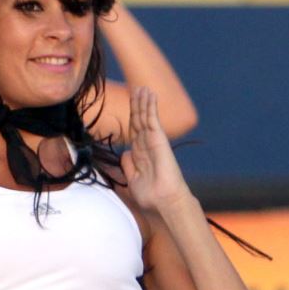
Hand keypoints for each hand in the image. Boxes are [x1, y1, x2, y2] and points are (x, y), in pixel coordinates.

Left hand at [119, 85, 188, 209]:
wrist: (163, 202)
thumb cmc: (151, 196)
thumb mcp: (133, 180)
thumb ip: (128, 166)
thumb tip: (125, 154)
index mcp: (141, 154)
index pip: (135, 131)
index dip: (133, 117)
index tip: (132, 105)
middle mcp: (147, 145)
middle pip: (140, 120)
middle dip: (138, 105)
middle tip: (137, 89)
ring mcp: (154, 141)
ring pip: (146, 117)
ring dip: (144, 102)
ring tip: (142, 88)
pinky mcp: (159, 139)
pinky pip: (153, 119)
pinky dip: (150, 106)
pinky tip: (150, 95)